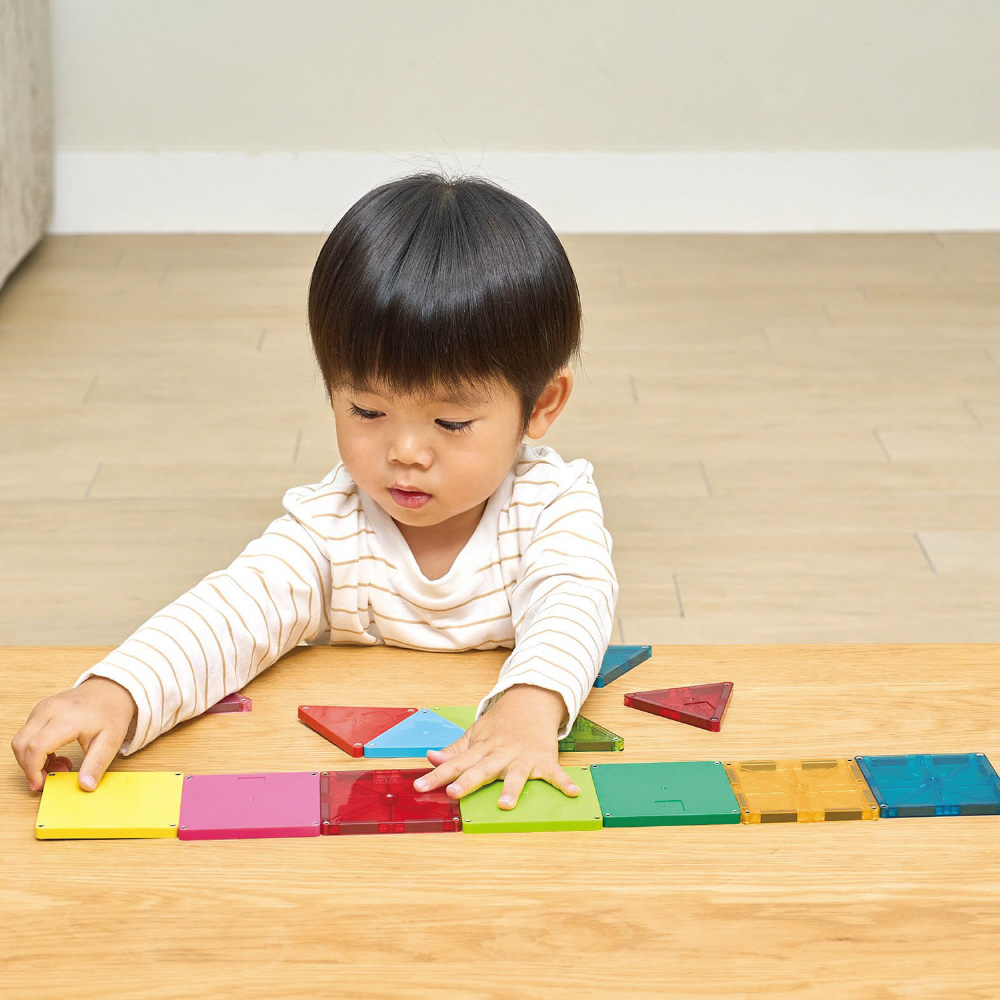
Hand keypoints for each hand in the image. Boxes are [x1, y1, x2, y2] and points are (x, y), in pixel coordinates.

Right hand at [11, 677, 136, 791]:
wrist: (111, 690)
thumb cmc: (111, 713)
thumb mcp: (111, 742)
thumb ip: (96, 765)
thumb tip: (85, 786)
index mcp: (67, 719)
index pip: (36, 747)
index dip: (33, 770)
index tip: (42, 784)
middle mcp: (49, 710)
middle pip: (22, 745)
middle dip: (30, 767)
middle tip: (52, 776)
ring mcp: (42, 708)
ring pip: (22, 740)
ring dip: (32, 759)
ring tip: (59, 764)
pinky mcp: (40, 710)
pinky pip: (27, 734)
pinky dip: (34, 750)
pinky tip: (55, 754)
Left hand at [414, 684, 579, 808]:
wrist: (530, 703)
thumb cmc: (500, 726)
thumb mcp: (475, 735)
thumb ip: (454, 751)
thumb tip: (430, 758)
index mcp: (480, 749)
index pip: (454, 763)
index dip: (437, 776)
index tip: (420, 786)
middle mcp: (499, 754)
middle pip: (481, 769)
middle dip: (468, 782)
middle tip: (454, 793)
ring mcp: (522, 757)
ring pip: (515, 773)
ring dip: (511, 788)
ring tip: (505, 804)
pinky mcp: (544, 759)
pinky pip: (555, 773)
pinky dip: (564, 782)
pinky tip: (572, 793)